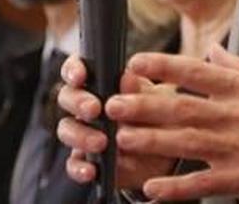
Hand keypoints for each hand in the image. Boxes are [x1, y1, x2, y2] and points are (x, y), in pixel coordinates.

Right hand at [55, 54, 175, 188]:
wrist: (171, 152)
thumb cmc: (161, 114)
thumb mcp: (157, 101)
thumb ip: (140, 92)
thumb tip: (127, 79)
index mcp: (103, 81)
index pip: (78, 68)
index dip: (73, 69)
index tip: (80, 76)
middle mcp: (87, 104)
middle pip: (68, 97)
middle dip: (78, 102)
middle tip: (94, 109)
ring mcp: (84, 132)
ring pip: (67, 129)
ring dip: (80, 135)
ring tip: (101, 142)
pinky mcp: (86, 160)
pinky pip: (74, 163)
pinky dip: (79, 167)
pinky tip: (91, 171)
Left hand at [117, 44, 238, 202]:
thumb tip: (213, 50)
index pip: (197, 71)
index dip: (164, 66)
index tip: (136, 63)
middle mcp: (237, 114)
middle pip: (183, 107)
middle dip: (144, 104)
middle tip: (112, 103)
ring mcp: (238, 147)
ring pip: (186, 142)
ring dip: (151, 141)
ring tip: (121, 138)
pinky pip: (204, 183)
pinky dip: (177, 188)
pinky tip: (152, 189)